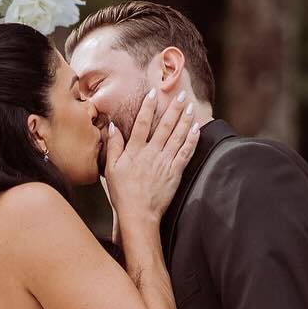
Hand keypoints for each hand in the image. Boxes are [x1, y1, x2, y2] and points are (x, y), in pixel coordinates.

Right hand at [105, 88, 199, 230]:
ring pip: (178, 136)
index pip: (142, 124)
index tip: (154, 93)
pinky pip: (186, 152)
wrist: (138, 215)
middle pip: (165, 126)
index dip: (148, 107)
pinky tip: (197, 129)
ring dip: (185, 120)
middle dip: (174, 108)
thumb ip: (113, 146)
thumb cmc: (122, 193)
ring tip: (191, 107)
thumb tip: (112, 126)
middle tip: (181, 94)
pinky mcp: (175, 173)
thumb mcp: (111, 169)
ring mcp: (165, 162)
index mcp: (135, 151)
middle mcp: (151, 153)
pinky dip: (192, 140)